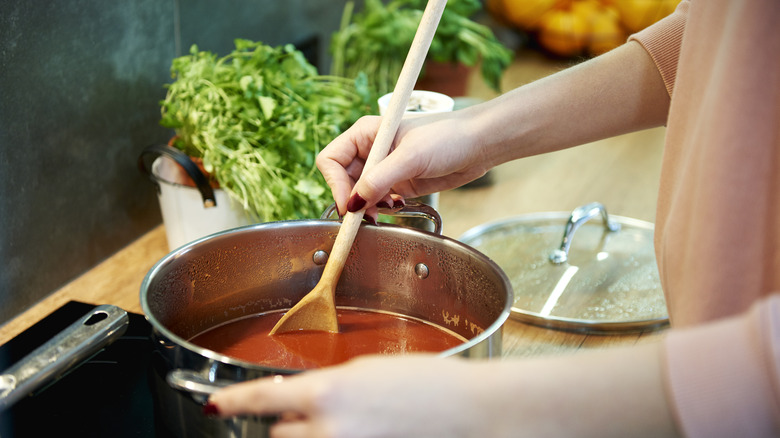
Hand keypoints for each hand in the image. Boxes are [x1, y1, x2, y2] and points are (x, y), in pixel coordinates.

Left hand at [206, 355, 489, 437]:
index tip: (213, 404)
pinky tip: (359, 432)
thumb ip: (328, 387)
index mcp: (328, 392)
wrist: (471, 411)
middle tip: (314, 414)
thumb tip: (303, 398)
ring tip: (343, 426)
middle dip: (287, 425)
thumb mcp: (368, 371)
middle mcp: (328, 430)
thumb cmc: (429, 383)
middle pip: (278, 436)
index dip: (231, 402)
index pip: (260, 399)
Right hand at [316, 112, 492, 217]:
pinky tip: (396, 206)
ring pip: (358, 194)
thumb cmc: (448, 137)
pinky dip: (380, 209)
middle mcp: (371, 150)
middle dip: (351, 199)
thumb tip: (353, 203)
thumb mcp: (411, 157)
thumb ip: (379, 180)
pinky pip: (376, 201)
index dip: (335, 184)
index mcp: (366, 134)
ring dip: (366, 207)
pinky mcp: (398, 183)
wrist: (478, 145)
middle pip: (341, 180)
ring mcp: (384, 168)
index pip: (331, 160)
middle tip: (365, 215)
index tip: (349, 205)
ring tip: (383, 211)